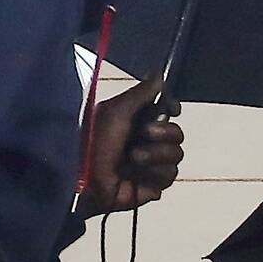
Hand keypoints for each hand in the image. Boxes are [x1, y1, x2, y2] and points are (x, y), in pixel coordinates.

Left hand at [80, 80, 185, 215]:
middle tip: (145, 134)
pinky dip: (152, 175)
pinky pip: (167, 176)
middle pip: (177, 134)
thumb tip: (161, 75)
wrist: (85, 180)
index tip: (173, 109)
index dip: (172, 108)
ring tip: (133, 159)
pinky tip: (135, 177)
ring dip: (156, 155)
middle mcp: (144, 142)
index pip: (165, 111)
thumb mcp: (116, 110)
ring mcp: (149, 165)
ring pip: (176, 156)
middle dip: (164, 133)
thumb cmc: (94, 142)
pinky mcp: (151, 186)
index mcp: (134, 122)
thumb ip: (141, 92)